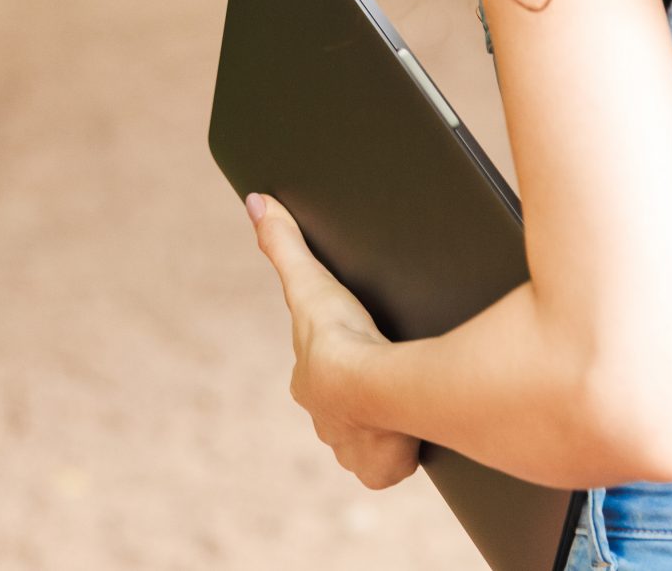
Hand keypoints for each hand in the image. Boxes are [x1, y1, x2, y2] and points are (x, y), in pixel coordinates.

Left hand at [246, 192, 423, 489]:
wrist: (373, 389)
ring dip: (384, 426)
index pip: (324, 372)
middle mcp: (326, 420)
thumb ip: (282, 243)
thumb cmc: (340, 337)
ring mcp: (352, 447)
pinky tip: (417, 434)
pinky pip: (390, 465)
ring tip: (408, 407)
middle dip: (364, 398)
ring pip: (370, 437)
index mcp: (310, 382)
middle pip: (347, 408)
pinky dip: (401, 452)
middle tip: (393, 376)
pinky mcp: (379, 470)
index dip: (343, 362)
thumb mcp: (309, 281)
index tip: (364, 352)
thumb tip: (254, 201)